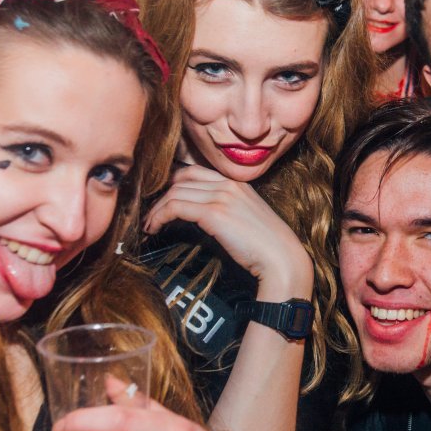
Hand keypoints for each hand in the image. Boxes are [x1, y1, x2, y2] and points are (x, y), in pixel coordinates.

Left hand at [144, 165, 311, 296]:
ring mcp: (221, 196)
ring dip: (156, 209)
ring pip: (174, 193)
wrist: (281, 258)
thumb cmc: (266, 246)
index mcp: (236, 182)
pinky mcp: (214, 213)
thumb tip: (199, 215)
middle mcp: (228, 183)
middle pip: (180, 179)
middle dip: (160, 196)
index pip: (193, 171)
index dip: (172, 184)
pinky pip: (175, 207)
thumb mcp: (245, 218)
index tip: (162, 201)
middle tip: (150, 214)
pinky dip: (159, 216)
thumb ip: (224, 209)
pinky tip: (154, 228)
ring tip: (149, 225)